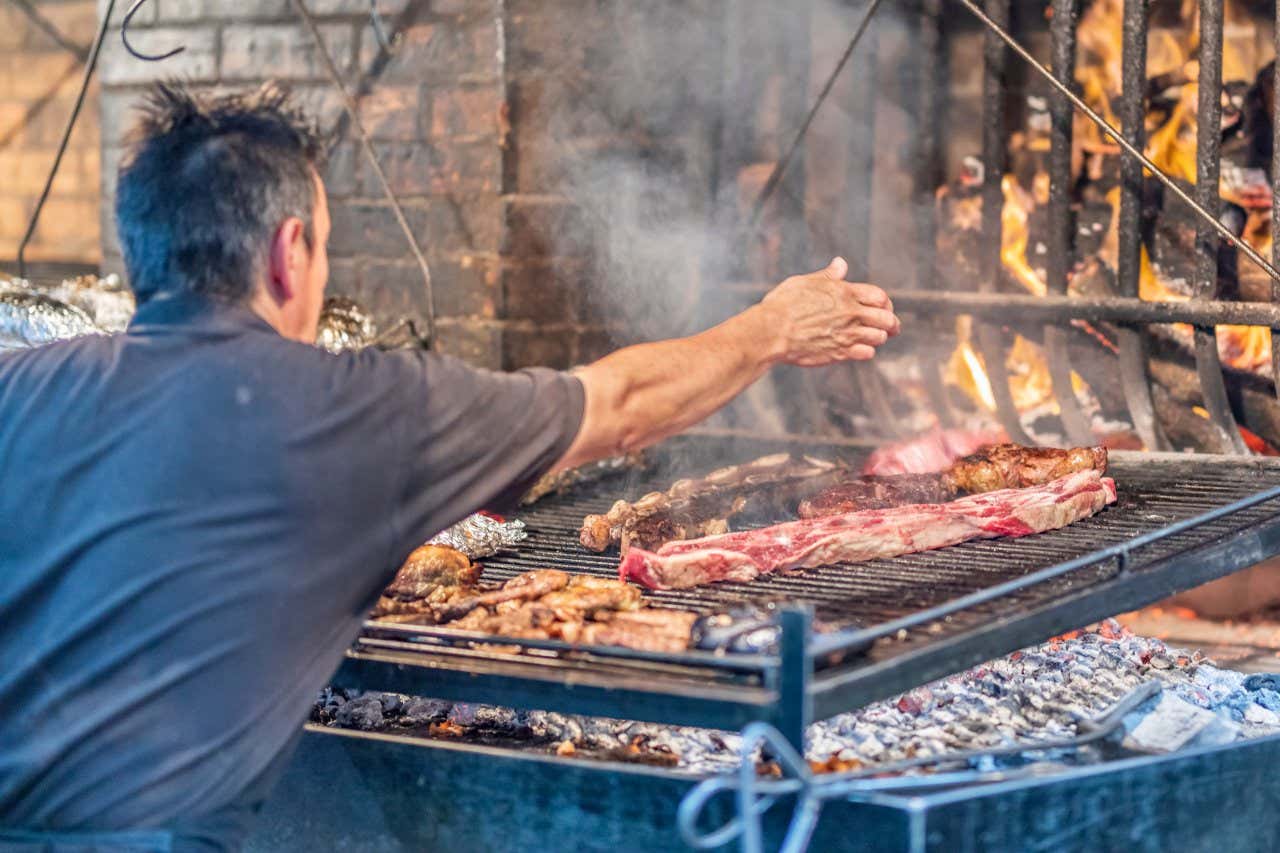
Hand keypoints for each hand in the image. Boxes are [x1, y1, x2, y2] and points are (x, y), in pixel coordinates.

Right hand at [757, 257, 899, 365]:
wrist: (772, 332)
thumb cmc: (783, 304)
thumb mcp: (805, 282)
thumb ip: (827, 276)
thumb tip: (841, 264)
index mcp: (844, 293)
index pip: (879, 296)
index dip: (884, 302)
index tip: (883, 307)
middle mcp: (850, 313)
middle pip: (886, 318)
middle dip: (891, 322)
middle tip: (892, 327)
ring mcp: (847, 334)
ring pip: (879, 336)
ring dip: (879, 337)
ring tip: (874, 338)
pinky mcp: (840, 353)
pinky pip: (866, 353)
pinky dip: (867, 351)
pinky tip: (861, 350)